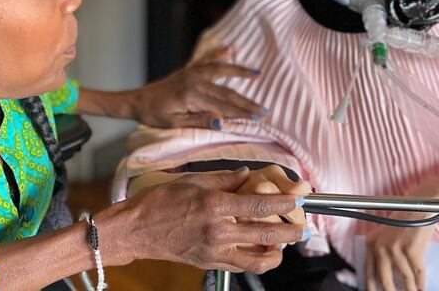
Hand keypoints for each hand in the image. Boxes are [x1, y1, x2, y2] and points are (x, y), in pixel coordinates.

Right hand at [113, 168, 306, 273]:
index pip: (260, 206)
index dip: (285, 203)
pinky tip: (265, 252)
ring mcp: (214, 250)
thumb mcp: (191, 181)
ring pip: (259, 258)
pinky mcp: (209, 262)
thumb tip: (247, 175)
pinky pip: (242, 265)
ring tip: (287, 243)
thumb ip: (223, 179)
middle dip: (292, 230)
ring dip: (279, 252)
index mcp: (215, 205)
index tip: (300, 198)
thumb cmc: (159, 202)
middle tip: (303, 225)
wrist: (135, 230)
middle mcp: (218, 230)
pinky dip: (258, 260)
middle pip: (267, 234)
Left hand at [131, 47, 264, 128]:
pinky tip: (230, 50)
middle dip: (247, 101)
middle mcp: (194, 81)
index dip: (242, 113)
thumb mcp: (174, 124)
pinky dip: (219, 54)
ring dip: (240, 72)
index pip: (223, 106)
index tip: (259, 118)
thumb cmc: (154, 115)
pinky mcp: (189, 69)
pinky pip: (207, 60)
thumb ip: (199, 121)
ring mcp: (192, 72)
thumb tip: (222, 123)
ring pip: (221, 71)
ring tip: (258, 73)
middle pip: (227, 92)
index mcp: (191, 96)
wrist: (137, 100)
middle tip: (265, 109)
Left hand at [365, 176, 438, 290]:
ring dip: (410, 288)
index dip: (371, 287)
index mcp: (371, 244)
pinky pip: (417, 273)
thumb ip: (383, 254)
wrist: (420, 205)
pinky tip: (422, 286)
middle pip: (384, 280)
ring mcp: (395, 249)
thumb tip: (386, 279)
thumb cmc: (406, 221)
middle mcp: (380, 247)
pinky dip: (421, 282)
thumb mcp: (388, 236)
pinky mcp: (411, 250)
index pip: (368, 273)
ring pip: (405, 279)